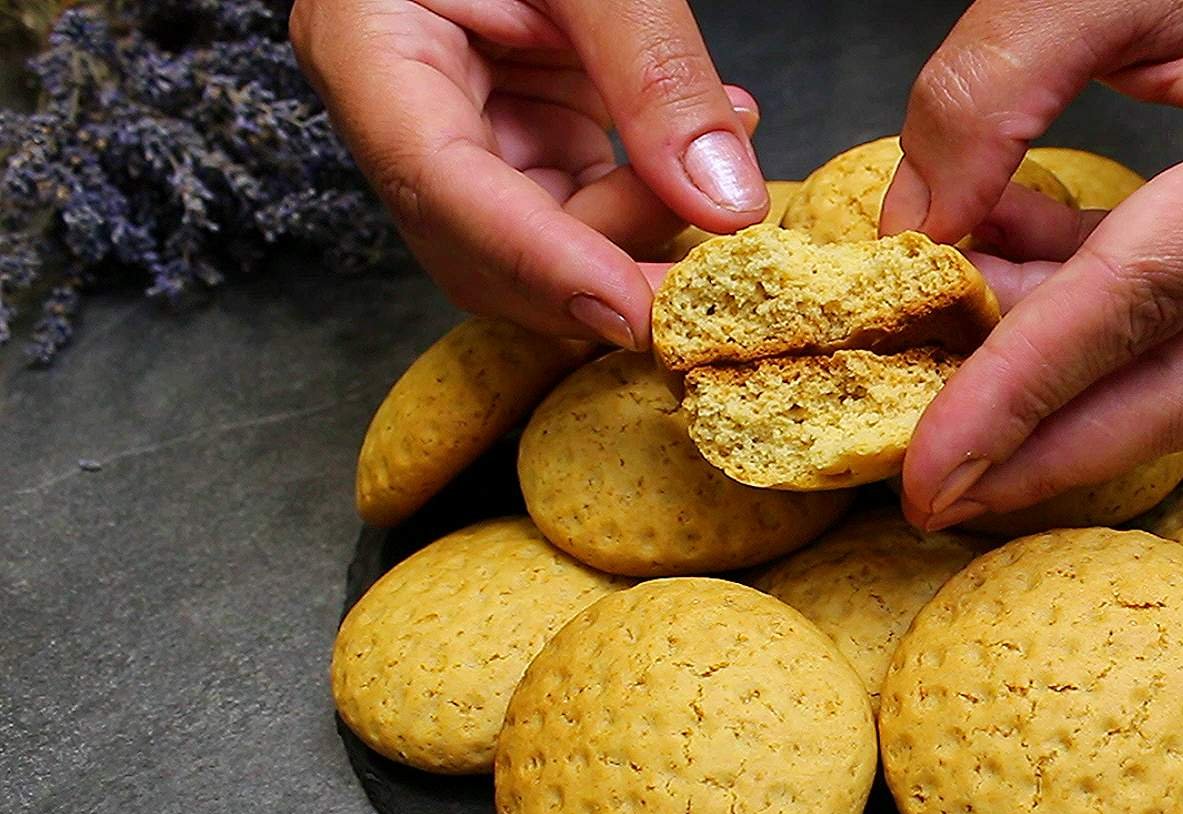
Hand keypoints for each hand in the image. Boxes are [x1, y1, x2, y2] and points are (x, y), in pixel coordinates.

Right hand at [290, 0, 767, 348]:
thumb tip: (726, 202)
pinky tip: (708, 140)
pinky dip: (650, 189)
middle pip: (485, 246)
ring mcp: (454, 125)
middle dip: (606, 264)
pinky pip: (578, 195)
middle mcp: (397, 106)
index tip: (637, 313)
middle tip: (721, 260)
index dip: (543, 262)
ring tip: (730, 140)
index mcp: (367, 45)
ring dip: (643, 223)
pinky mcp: (511, 125)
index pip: (443, 188)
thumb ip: (653, 67)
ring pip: (540, 240)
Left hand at [881, 0, 1182, 529]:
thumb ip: (989, 93)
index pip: (1138, 306)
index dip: (1021, 397)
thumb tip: (914, 232)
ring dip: (1065, 372)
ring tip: (944, 338)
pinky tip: (1006, 267)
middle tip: (941, 496)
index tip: (930, 473)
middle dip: (1056, 451)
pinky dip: (1094, 307)